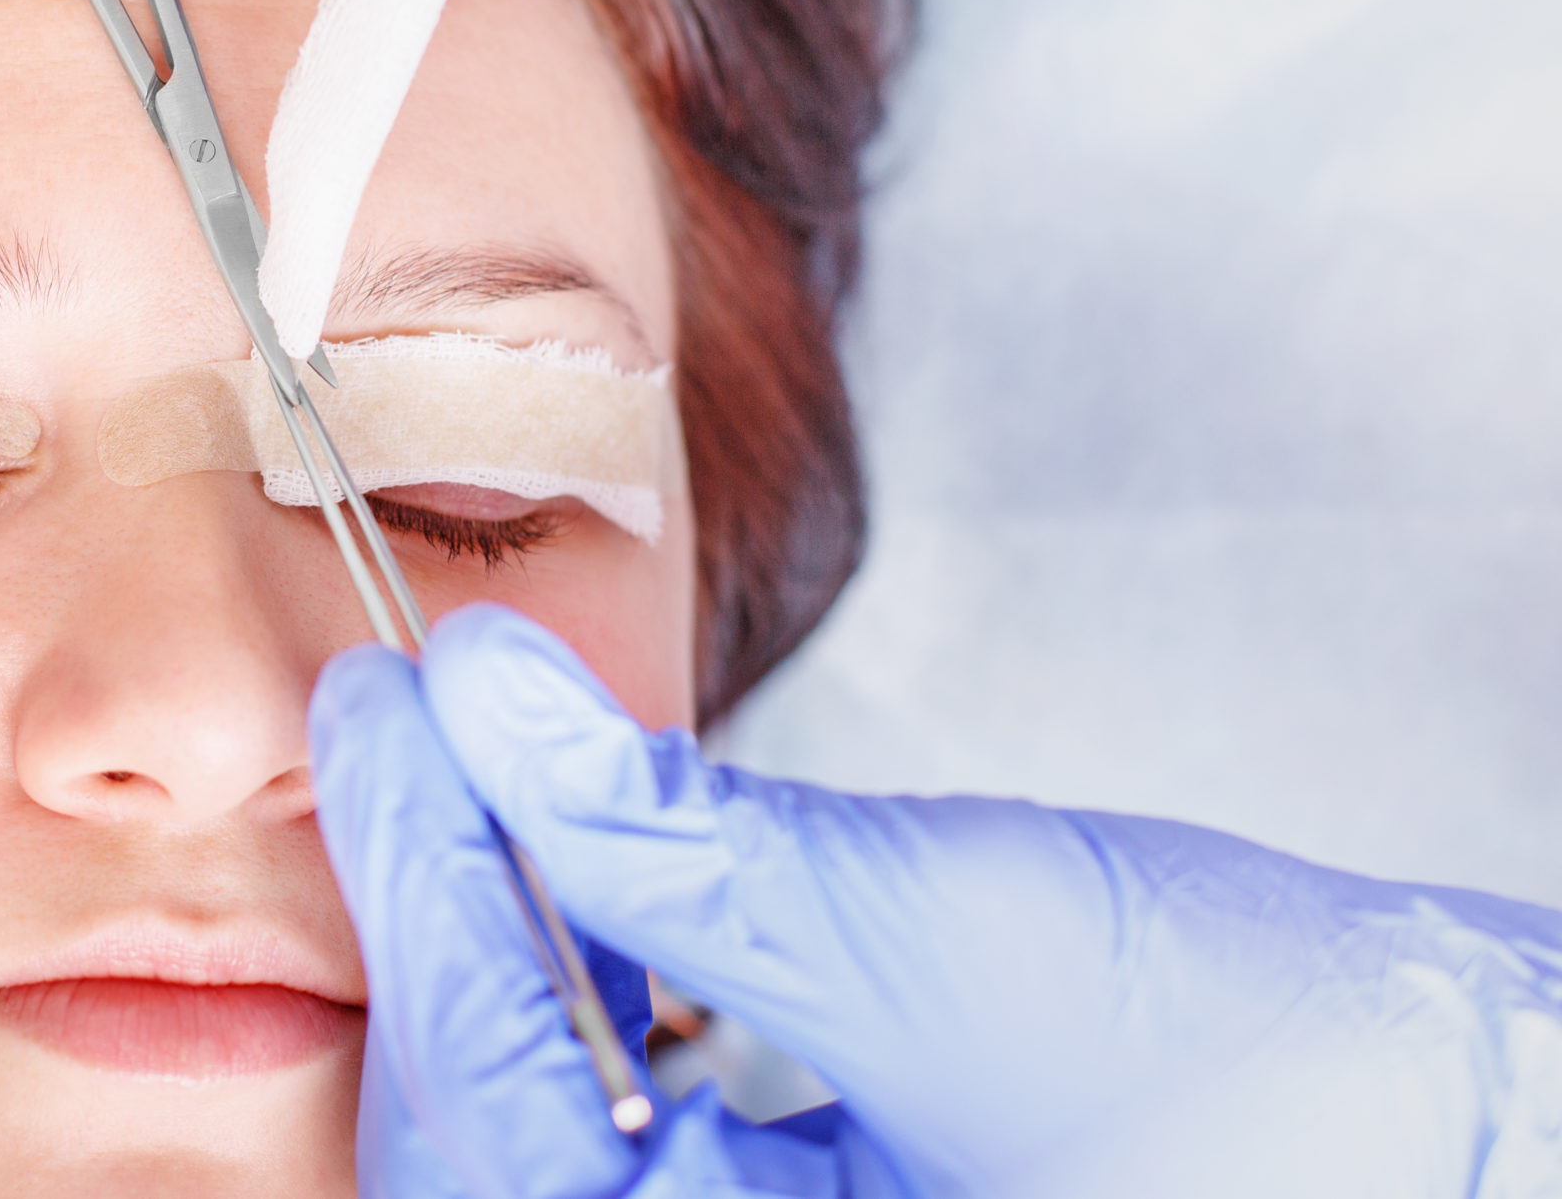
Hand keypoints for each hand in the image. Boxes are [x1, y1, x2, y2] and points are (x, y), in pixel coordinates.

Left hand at [312, 603, 1561, 1197]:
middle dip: (431, 922)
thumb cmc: (1269, 1087)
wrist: (1453, 1122)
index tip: (380, 708)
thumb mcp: (934, 943)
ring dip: (496, 943)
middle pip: (480, 1133)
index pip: (492, 1103)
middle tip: (395, 728)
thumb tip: (490, 701)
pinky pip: (622, 1117)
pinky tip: (588, 872)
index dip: (418, 886)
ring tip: (473, 773)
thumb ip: (679, 836)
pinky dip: (588, 979)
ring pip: (537, 1122)